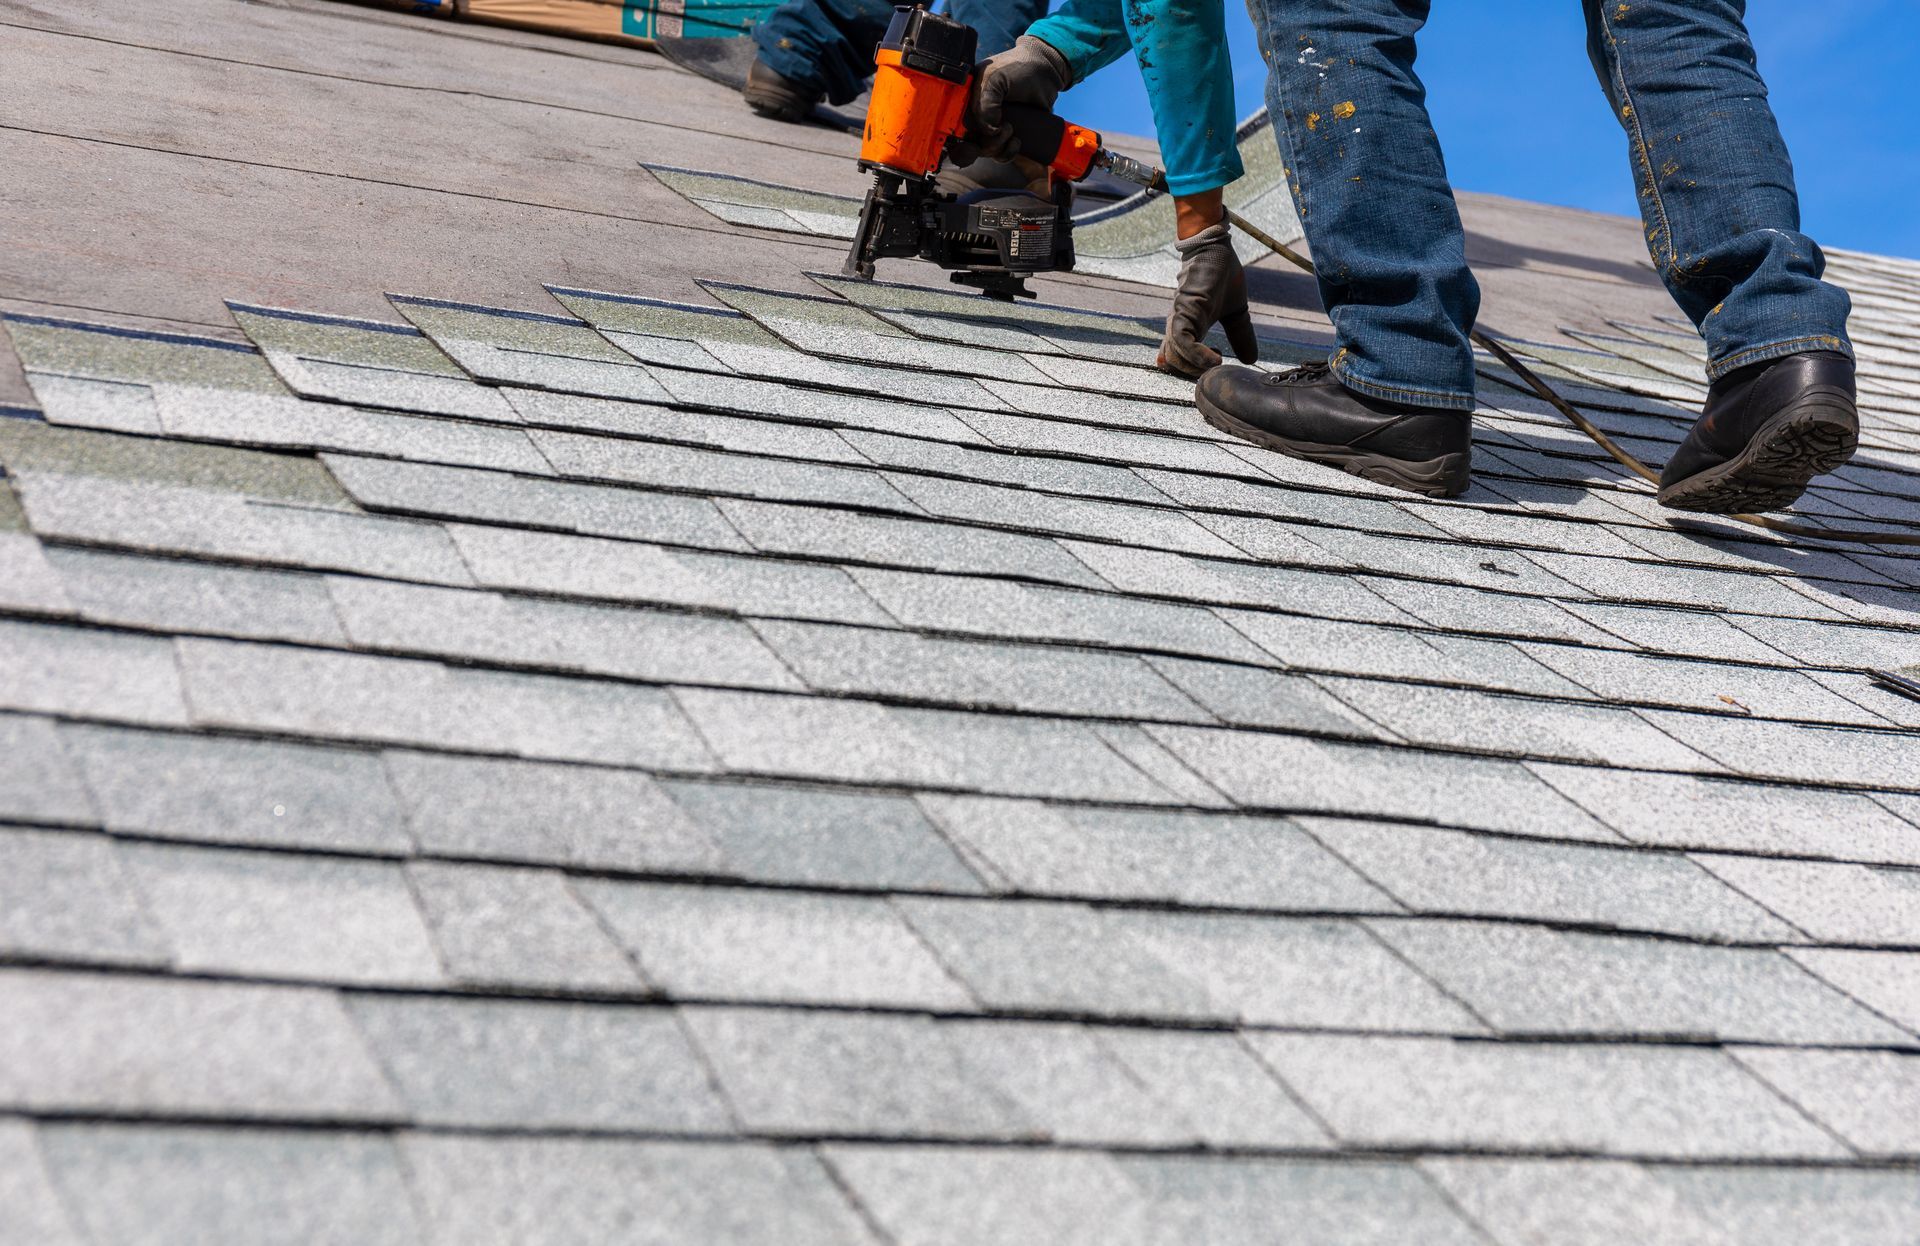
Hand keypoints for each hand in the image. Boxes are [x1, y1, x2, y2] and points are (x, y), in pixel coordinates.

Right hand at [967, 36, 1071, 159]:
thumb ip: (983, 104)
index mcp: (966, 102)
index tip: (971, 141)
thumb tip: (988, 131)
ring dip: (998, 145)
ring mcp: (991, 128)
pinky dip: (1008, 152)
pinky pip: (1001, 156)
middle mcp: (976, 117)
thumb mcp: (994, 78)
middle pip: (968, 145)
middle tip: (1001, 128)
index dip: (956, 140)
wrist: (1044, 70)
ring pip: (985, 152)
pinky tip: (1016, 140)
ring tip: (1011, 128)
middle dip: (984, 144)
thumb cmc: (1017, 67)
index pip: (951, 128)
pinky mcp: (1008, 137)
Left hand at [1158, 218, 1259, 376]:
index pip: (1177, 358)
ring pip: (1175, 355)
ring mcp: (1180, 318)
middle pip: (1173, 363)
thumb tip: (1251, 359)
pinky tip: (1216, 359)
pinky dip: (1197, 355)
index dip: (1189, 371)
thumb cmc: (1221, 276)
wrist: (1216, 248)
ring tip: (1219, 364)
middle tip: (1216, 370)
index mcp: (1189, 328)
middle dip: (1193, 373)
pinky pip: (1183, 341)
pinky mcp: (1185, 309)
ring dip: (1196, 367)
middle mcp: (1180, 326)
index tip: (1211, 374)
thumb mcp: (1236, 312)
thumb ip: (1240, 335)